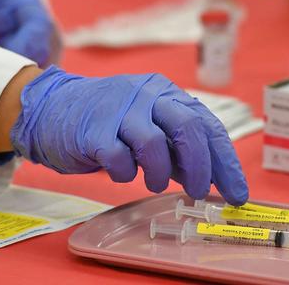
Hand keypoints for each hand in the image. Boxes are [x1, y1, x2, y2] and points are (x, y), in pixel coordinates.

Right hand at [10, 66, 248, 204]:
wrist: (51, 107)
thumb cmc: (107, 121)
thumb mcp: (148, 127)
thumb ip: (176, 149)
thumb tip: (210, 179)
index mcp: (165, 93)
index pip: (207, 125)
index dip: (226, 162)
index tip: (237, 194)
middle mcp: (146, 95)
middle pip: (187, 127)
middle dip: (201, 167)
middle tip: (199, 192)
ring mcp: (118, 110)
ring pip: (154, 144)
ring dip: (160, 174)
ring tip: (154, 183)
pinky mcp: (93, 130)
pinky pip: (120, 159)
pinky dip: (126, 174)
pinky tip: (121, 173)